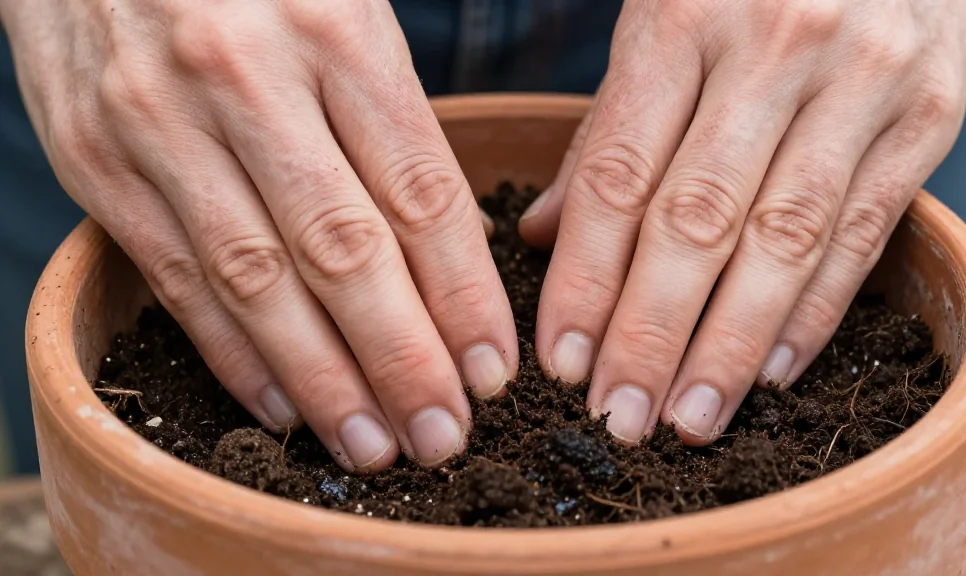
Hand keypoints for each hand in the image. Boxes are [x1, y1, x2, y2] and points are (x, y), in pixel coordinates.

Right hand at [2, 0, 516, 470]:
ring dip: (322, 381)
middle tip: (443, 435)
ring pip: (258, 282)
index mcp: (336, 33)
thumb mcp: (343, 9)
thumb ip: (392, 119)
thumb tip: (450, 251)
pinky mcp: (93, 161)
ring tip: (373, 448)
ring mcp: (161, 123)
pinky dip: (233, 355)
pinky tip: (283, 408)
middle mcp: (248, 80)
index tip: (494, 370)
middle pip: (344, 252)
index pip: (420, 194)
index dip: (464, 296)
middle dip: (402, 360)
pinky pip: (176, 278)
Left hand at [519, 0, 965, 443]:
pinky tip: (772, 373)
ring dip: (731, 346)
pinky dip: (814, 311)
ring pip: (783, 241)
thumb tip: (544, 240)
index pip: (619, 177)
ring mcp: (861, 82)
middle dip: (651, 334)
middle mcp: (775, 48)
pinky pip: (863, 232)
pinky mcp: (925, 116)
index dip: (585, 281)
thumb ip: (608, 130)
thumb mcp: (659, 19)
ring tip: (688, 420)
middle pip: (698, 221)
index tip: (560, 364)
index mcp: (683, 18)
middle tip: (617, 419)